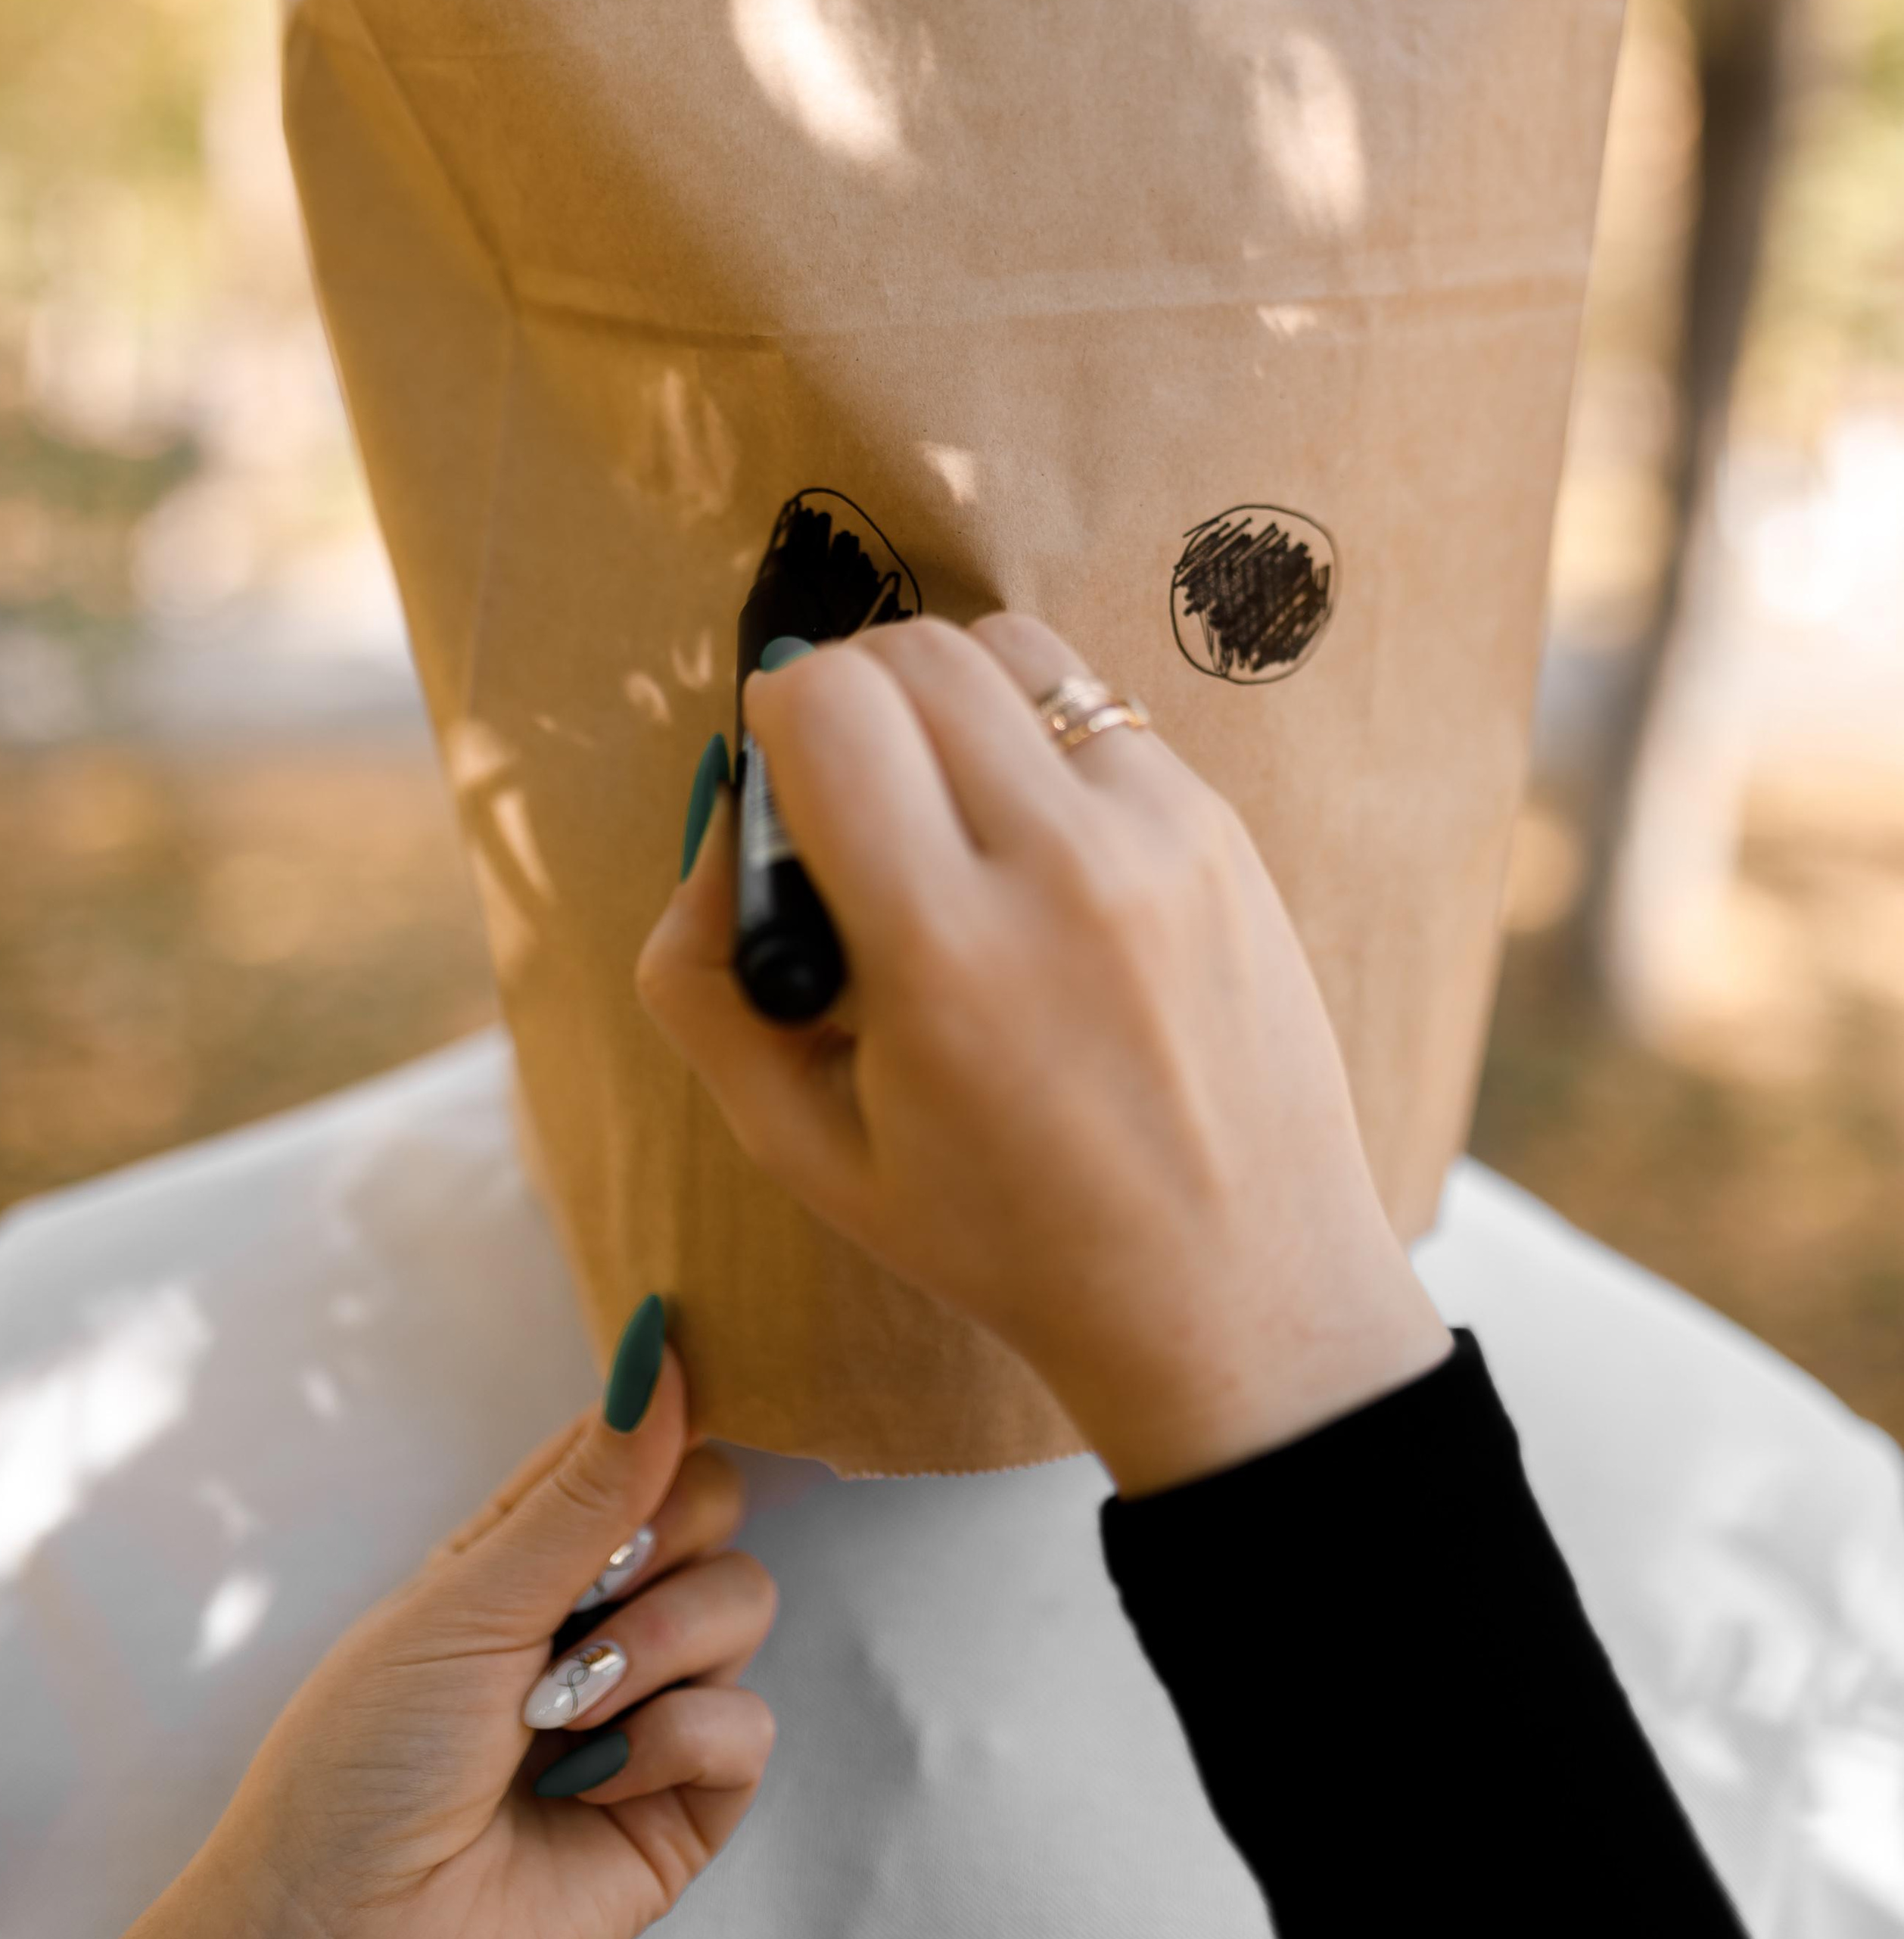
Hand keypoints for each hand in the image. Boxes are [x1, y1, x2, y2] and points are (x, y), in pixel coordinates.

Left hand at [116, 1332, 774, 1938]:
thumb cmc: (360, 1765)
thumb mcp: (468, 1600)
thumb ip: (587, 1489)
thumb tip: (660, 1344)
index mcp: (533, 1552)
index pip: (637, 1443)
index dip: (654, 1430)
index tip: (647, 1432)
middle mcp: (600, 1617)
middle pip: (715, 1507)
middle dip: (660, 1540)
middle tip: (587, 1595)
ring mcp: (647, 1708)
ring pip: (743, 1602)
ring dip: (654, 1647)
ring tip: (559, 1714)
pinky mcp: (681, 1804)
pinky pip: (747, 1727)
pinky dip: (672, 1743)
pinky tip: (590, 1778)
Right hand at [640, 613, 1449, 1497]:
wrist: (1237, 1287)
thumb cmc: (1006, 1233)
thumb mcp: (803, 1148)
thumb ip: (701, 981)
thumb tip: (718, 829)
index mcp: (945, 954)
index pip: (828, 704)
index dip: (775, 716)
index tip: (781, 777)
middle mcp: (1065, 869)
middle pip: (913, 651)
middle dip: (849, 693)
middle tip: (849, 792)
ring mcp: (1162, 835)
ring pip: (1011, 652)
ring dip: (948, 696)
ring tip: (945, 808)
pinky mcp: (1221, 829)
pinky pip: (1097, 711)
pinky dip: (1039, 745)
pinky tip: (1038, 850)